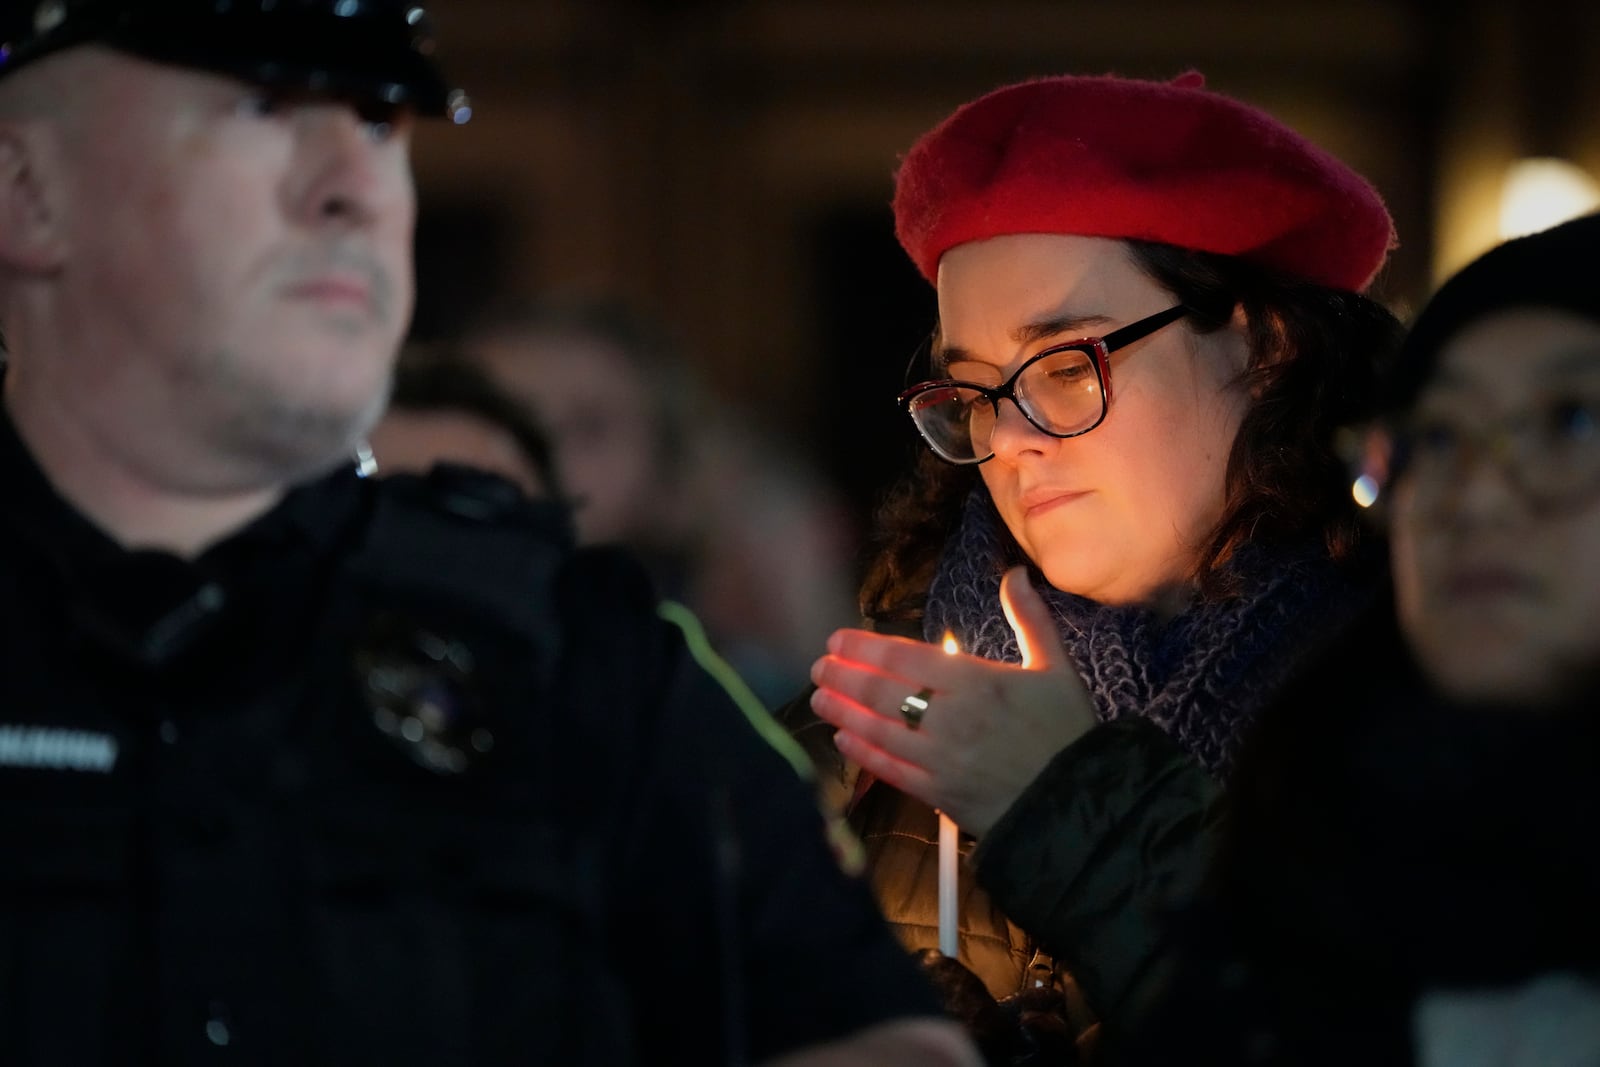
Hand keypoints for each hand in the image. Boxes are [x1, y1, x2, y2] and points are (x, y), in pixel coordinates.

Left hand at [809, 566, 1096, 835]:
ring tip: (818, 697)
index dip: (864, 646)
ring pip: (878, 730)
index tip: (837, 639)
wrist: (1079, 803)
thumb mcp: (1056, 668)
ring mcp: (940, 758)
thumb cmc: (1067, 732)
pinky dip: (862, 754)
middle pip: (882, 691)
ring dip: (843, 712)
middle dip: (844, 676)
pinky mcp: (938, 794)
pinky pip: (890, 770)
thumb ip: (1030, 619)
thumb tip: (1015, 574)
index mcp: (976, 682)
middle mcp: (950, 717)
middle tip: (818, 666)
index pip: (905, 656)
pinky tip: (842, 740)